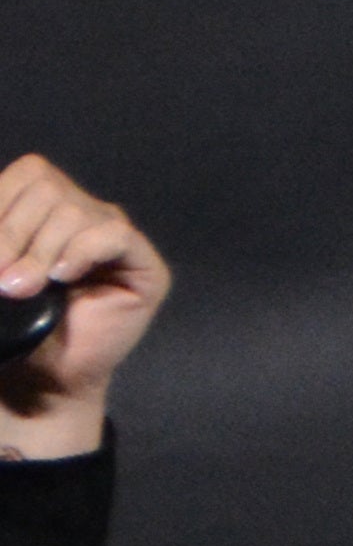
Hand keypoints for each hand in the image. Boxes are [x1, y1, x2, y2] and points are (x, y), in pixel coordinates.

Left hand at [0, 157, 169, 456]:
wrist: (43, 373)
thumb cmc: (16, 321)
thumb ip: (2, 234)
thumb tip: (1, 234)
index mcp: (49, 202)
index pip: (31, 173)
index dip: (3, 204)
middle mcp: (86, 211)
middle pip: (50, 188)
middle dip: (15, 234)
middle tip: (4, 280)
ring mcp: (115, 237)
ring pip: (76, 212)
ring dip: (42, 252)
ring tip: (24, 289)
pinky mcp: (144, 266)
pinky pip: (114, 235)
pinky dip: (83, 252)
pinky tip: (64, 277)